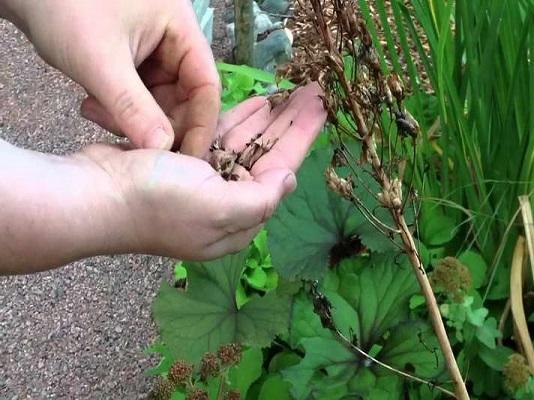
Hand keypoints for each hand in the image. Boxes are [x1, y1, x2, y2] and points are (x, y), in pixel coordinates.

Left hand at [6, 0, 219, 155]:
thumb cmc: (62, 8)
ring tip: (95, 112)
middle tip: (128, 138)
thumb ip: (133, 107)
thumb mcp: (100, 61)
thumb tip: (162, 149)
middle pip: (185, 97)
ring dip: (133, 119)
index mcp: (180, 28)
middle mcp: (173, 40)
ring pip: (159, 101)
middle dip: (158, 123)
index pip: (206, 84)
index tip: (188, 158)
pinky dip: (120, 109)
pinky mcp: (131, 61)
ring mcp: (152, 51)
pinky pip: (138, 97)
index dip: (202, 124)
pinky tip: (92, 106)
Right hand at [77, 83, 325, 260]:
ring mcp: (201, 184)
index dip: (302, 141)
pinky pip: (217, 139)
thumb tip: (289, 181)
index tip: (320, 113)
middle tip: (311, 96)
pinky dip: (235, 122)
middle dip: (289, 126)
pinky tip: (254, 105)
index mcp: (237, 220)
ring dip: (265, 121)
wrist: (94, 195)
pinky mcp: (180, 164)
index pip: (280, 175)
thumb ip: (260, 199)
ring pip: (243, 146)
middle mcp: (224, 205)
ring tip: (288, 95)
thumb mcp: (218, 209)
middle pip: (266, 158)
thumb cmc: (158, 203)